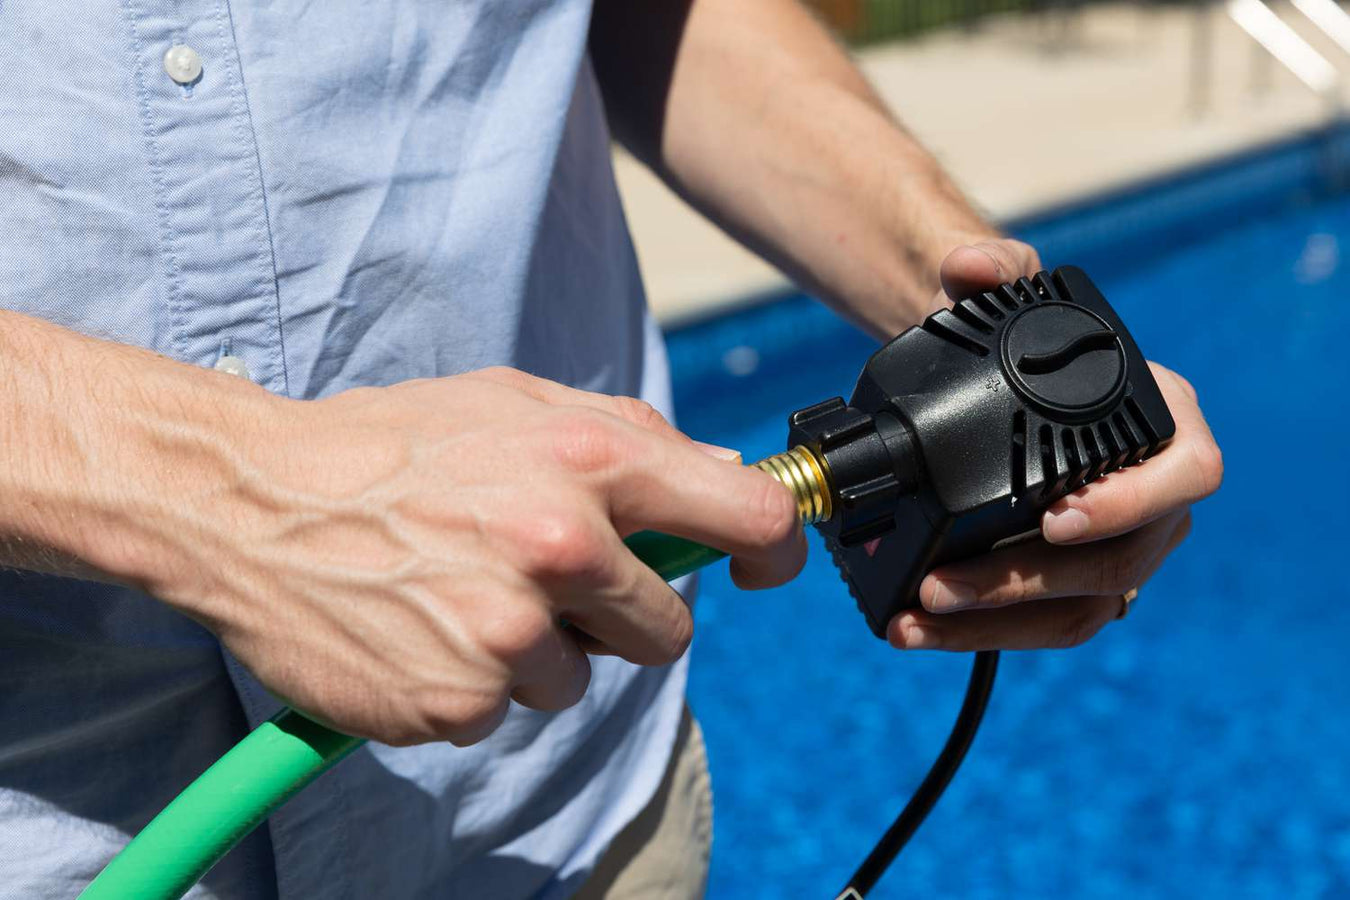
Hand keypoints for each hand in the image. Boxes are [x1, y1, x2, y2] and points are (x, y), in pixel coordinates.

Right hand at [143, 367, 803, 745]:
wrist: (251, 503)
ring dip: (539, 653)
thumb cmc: (390, 445)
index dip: (773, 547)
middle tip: (547, 580)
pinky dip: (475, 683)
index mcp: (588, 460)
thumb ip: (627, 435)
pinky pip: (506, 710)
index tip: (759, 566)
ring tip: (461, 594)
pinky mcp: (457, 700)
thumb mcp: (514, 404)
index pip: (745, 513)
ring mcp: (508, 633)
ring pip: (582, 680)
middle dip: (622, 617)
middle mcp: (559, 546)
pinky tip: (423, 630)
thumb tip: (726, 474)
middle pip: (668, 630)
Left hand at [886, 246, 1222, 650]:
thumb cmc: (1013, 340)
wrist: (977, 385)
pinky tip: (917, 629)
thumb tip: (966, 265)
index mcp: (1165, 423)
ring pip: (1079, 609)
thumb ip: (992, 268)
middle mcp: (1155, 496)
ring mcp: (1117, 547)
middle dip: (1027, 580)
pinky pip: (1042, 623)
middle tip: (946, 582)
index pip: (1189, 473)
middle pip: (1122, 562)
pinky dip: (981, 633)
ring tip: (918, 618)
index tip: (1057, 518)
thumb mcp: (1007, 291)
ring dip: (995, 623)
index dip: (1133, 502)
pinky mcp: (1070, 584)